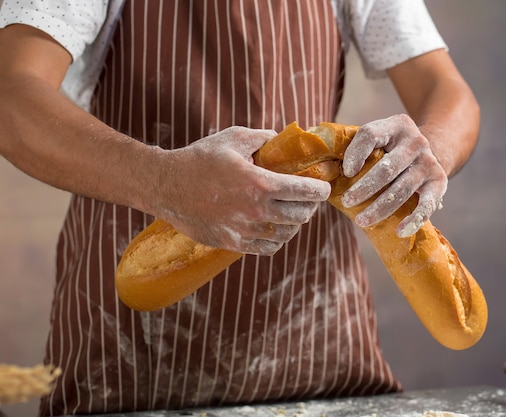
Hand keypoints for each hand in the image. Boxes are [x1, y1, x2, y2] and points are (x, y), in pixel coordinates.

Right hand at [152, 126, 330, 254]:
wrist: (166, 186)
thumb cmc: (200, 158)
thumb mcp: (233, 138)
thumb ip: (263, 138)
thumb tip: (283, 140)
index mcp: (260, 184)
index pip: (304, 192)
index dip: (319, 190)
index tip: (323, 188)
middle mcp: (256, 211)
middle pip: (301, 216)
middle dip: (310, 206)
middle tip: (309, 199)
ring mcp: (244, 231)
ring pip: (286, 234)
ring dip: (294, 224)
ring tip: (293, 213)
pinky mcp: (233, 244)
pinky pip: (267, 248)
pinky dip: (278, 239)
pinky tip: (276, 229)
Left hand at [340, 114, 447, 237]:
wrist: (427, 152)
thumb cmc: (389, 149)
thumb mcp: (377, 138)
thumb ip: (353, 145)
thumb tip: (317, 156)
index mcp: (396, 125)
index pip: (371, 135)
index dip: (356, 153)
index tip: (345, 172)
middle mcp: (416, 141)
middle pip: (387, 167)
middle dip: (364, 187)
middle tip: (347, 202)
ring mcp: (429, 162)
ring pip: (402, 189)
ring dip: (380, 207)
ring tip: (362, 220)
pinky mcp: (439, 182)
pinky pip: (427, 204)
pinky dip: (414, 220)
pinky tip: (400, 231)